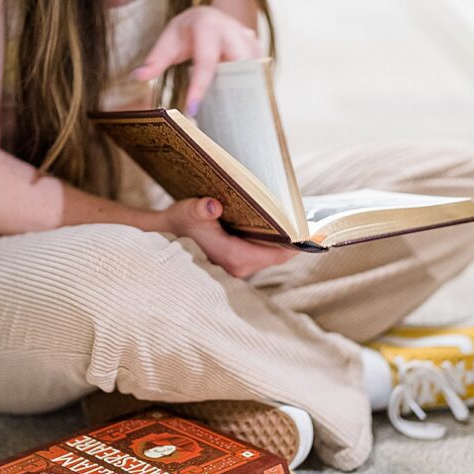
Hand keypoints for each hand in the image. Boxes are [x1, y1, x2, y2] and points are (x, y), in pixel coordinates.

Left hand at [133, 6, 262, 114]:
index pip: (206, 62)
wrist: (208, 15)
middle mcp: (231, 31)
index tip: (193, 108)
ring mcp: (248, 38)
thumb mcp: (169, 40)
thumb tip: (138, 76)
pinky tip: (246, 102)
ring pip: (253, 68)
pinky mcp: (257, 47)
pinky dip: (253, 86)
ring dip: (246, 90)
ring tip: (237, 112)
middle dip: (233, 90)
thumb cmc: (188, 30)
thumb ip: (155, 59)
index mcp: (208, 27)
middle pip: (238, 66)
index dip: (200, 87)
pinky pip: (259, 70)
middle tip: (224, 114)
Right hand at [162, 197, 296, 277]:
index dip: (297, 241)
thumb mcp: (187, 212)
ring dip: (282, 238)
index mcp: (235, 258)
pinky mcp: (238, 263)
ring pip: (273, 253)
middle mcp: (241, 268)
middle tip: (306, 214)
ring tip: (293, 215)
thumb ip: (198, 210)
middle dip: (291, 236)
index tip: (310, 226)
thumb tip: (210, 206)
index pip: (279, 254)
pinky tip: (276, 222)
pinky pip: (264, 252)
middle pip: (279, 253)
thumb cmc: (178, 224)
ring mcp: (240, 268)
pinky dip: (271, 239)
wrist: (163, 237)